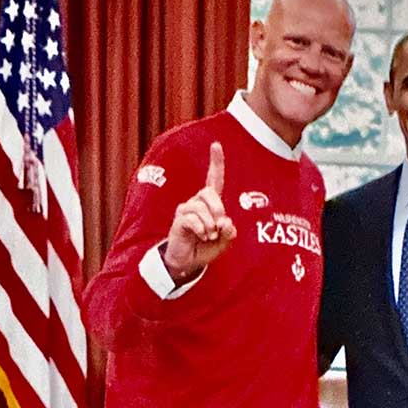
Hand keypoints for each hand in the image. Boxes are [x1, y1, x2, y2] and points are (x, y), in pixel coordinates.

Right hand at [162, 141, 236, 282]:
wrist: (187, 263)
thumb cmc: (205, 249)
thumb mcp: (223, 243)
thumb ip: (229, 233)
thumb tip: (225, 222)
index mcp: (210, 204)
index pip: (214, 179)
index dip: (216, 163)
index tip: (216, 145)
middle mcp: (196, 203)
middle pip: (208, 192)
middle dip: (218, 208)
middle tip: (220, 226)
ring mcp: (186, 210)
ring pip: (200, 207)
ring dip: (209, 224)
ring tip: (209, 236)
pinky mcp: (179, 220)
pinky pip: (191, 218)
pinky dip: (201, 229)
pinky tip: (201, 236)